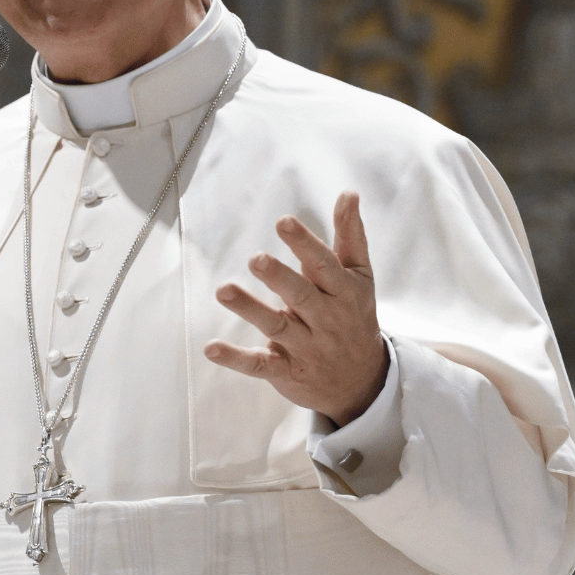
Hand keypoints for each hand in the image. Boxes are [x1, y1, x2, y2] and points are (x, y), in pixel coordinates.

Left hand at [205, 191, 386, 425]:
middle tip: (256, 258)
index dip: (305, 244)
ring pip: (277, 326)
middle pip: (301, 296)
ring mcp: (306, 347)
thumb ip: (350, 236)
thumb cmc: (354, 317)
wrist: (362, 382)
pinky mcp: (286, 371)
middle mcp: (326, 319)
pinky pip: (259, 365)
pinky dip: (235, 358)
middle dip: (279, 277)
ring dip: (249, 309)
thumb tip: (349, 193)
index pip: (324, 265)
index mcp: (343, 292)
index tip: (283, 222)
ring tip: (223, 290)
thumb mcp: (359, 278)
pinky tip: (211, 348)